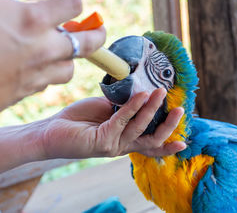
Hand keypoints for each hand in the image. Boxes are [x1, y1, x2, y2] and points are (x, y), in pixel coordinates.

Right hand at [0, 0, 105, 129]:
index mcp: (32, 21)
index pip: (72, 5)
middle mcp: (42, 50)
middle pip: (87, 44)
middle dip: (97, 34)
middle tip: (98, 28)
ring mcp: (34, 75)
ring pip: (69, 68)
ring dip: (70, 56)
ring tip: (63, 48)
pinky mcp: (22, 94)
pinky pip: (46, 83)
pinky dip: (47, 73)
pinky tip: (34, 66)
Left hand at [40, 88, 185, 157]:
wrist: (52, 130)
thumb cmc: (79, 119)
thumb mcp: (107, 110)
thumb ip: (124, 106)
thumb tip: (140, 91)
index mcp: (125, 139)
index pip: (151, 145)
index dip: (168, 145)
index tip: (184, 140)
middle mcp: (122, 146)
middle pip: (152, 140)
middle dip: (168, 126)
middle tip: (179, 109)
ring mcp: (113, 145)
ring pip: (140, 127)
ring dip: (152, 108)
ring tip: (160, 92)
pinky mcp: (102, 141)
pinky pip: (122, 120)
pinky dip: (133, 106)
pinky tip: (141, 94)